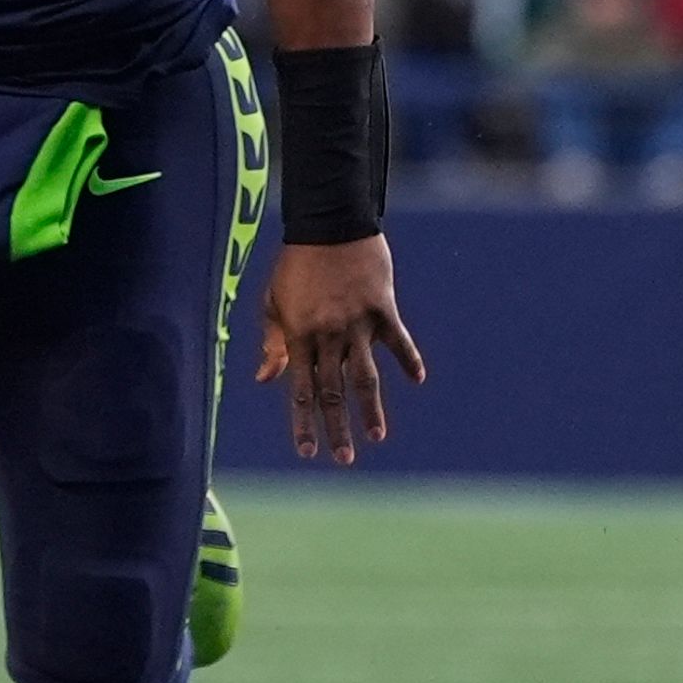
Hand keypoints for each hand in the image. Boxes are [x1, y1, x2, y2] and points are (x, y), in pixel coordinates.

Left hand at [255, 235, 424, 464]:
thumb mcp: (274, 302)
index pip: (301, 390)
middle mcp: (329, 336)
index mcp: (300, 336)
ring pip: (365, 375)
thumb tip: (265, 379)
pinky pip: (398, 340)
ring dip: (371, 408)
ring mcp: (358, 324)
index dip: (303, 423)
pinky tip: (418, 379)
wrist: (329, 224)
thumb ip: (273, 342)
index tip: (307, 452)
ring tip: (377, 436)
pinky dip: (409, 360)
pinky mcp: (383, 308)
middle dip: (337, 428)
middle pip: (333, 391)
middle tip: (344, 458)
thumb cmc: (296, 264)